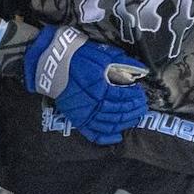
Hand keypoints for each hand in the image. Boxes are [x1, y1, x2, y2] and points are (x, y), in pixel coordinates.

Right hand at [23, 24, 148, 144]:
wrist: (51, 64)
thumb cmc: (77, 56)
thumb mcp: (102, 55)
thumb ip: (123, 63)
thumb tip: (142, 70)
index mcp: (101, 87)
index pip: (124, 97)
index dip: (135, 97)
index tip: (141, 94)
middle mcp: (93, 104)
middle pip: (119, 112)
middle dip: (134, 110)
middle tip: (142, 107)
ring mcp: (85, 114)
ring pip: (110, 124)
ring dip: (125, 122)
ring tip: (134, 118)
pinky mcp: (77, 119)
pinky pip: (93, 134)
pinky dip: (106, 137)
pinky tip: (117, 137)